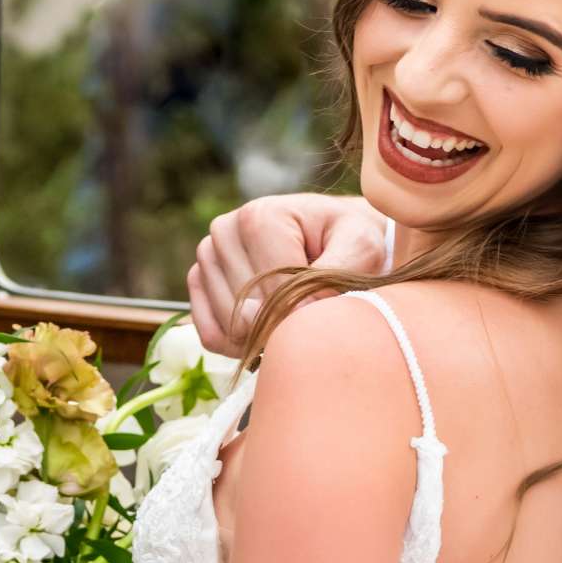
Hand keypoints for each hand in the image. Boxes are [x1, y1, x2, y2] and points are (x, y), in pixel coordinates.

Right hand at [188, 193, 390, 356]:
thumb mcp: (362, 246)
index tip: (329, 310)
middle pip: (247, 312)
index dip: (304, 313)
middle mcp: (224, 231)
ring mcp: (207, 258)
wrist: (335, 236)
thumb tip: (299, 309)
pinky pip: (211, 335)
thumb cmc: (351, 241)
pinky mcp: (199, 283)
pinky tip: (270, 326)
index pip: (272, 291)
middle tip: (313, 309)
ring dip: (264, 335)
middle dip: (284, 324)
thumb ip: (338, 270)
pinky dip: (241, 345)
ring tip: (294, 311)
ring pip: (228, 327)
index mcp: (259, 217)